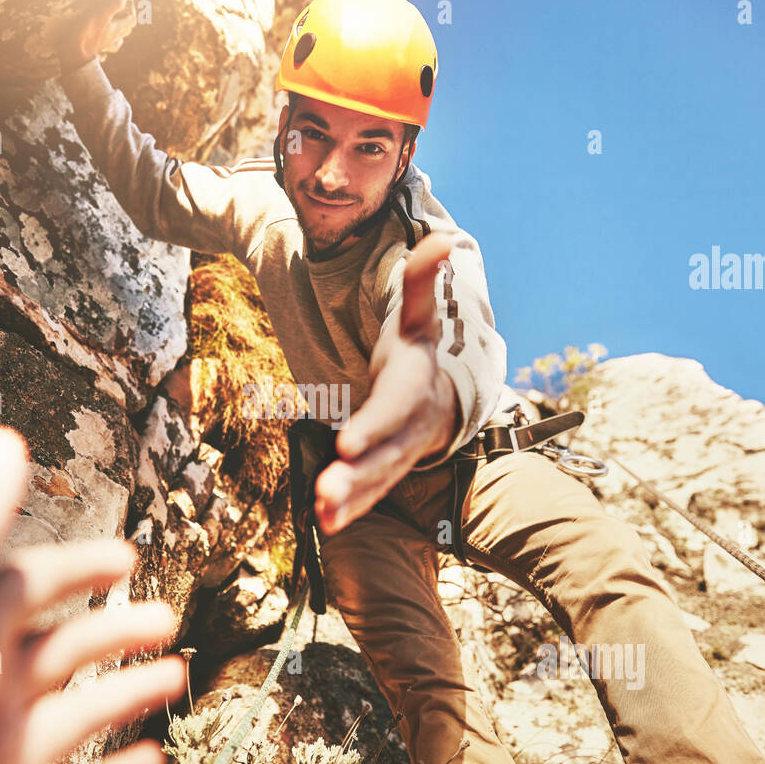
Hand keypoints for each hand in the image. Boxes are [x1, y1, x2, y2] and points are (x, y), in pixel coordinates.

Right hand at [68, 0, 136, 66]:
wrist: (73, 56)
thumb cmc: (86, 34)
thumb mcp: (101, 13)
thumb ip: (115, 3)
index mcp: (116, 30)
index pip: (131, 20)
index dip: (131, 10)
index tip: (127, 2)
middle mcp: (112, 40)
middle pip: (125, 32)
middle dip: (126, 22)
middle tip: (121, 13)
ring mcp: (103, 49)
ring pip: (116, 44)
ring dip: (117, 37)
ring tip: (114, 30)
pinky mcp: (93, 55)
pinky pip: (102, 55)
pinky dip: (104, 52)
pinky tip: (102, 51)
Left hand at [314, 232, 459, 535]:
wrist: (440, 401)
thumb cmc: (417, 357)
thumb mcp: (418, 320)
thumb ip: (421, 283)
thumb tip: (442, 239)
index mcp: (410, 391)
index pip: (390, 412)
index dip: (371, 428)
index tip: (346, 442)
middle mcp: (407, 431)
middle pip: (382, 458)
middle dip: (356, 477)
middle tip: (327, 491)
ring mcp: (396, 458)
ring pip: (374, 483)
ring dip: (349, 501)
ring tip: (322, 512)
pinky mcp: (382, 475)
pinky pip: (368, 497)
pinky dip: (349, 513)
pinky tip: (324, 524)